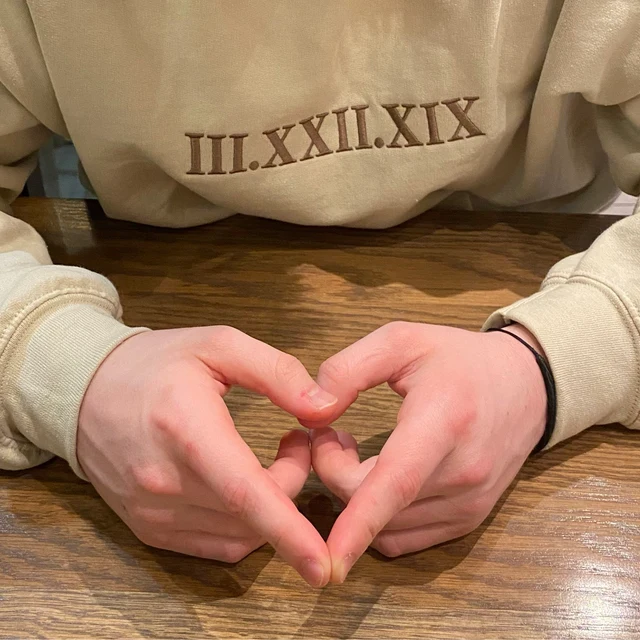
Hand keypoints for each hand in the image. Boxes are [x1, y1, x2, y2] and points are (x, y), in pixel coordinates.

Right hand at [77, 326, 337, 586]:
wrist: (84, 390)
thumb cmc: (156, 364)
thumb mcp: (218, 346)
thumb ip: (277, 372)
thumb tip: (324, 407)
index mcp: (185, 428)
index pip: (242, 491)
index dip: (287, 530)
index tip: (323, 563)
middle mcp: (164, 481)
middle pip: (252, 513)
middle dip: (292, 482)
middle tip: (297, 441)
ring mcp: (153, 512)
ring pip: (238, 536)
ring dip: (271, 508)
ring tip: (269, 461)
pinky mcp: (149, 529)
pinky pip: (214, 544)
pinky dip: (245, 526)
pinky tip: (246, 488)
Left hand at [305, 322, 546, 582]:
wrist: (525, 385)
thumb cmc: (457, 359)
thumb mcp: (400, 340)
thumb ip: (347, 370)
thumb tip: (312, 415)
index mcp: (444, 421)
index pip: (398, 481)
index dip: (360, 521)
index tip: (328, 558)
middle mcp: (462, 473)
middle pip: (379, 506)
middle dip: (334, 474)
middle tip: (329, 435)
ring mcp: (469, 503)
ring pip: (388, 529)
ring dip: (354, 500)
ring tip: (352, 452)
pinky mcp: (469, 519)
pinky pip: (406, 539)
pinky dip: (377, 520)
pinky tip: (376, 480)